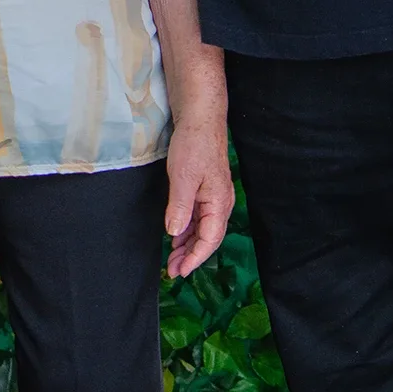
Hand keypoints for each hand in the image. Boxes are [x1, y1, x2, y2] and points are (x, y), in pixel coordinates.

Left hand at [163, 113, 232, 278]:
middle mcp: (221, 204)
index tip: (180, 271)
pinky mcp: (205, 191)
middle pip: (208, 238)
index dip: (195, 258)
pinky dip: (187, 230)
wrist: (199, 120)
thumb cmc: (193, 145)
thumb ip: (180, 207)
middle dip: (190, 256)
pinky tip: (176, 237)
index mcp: (219, 203)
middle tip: (171, 270)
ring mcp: (214, 198)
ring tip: (171, 258)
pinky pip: (198, 218)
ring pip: (202, 230)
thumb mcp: (182, 177)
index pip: (210, 240)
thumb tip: (175, 233)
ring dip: (187, 245)